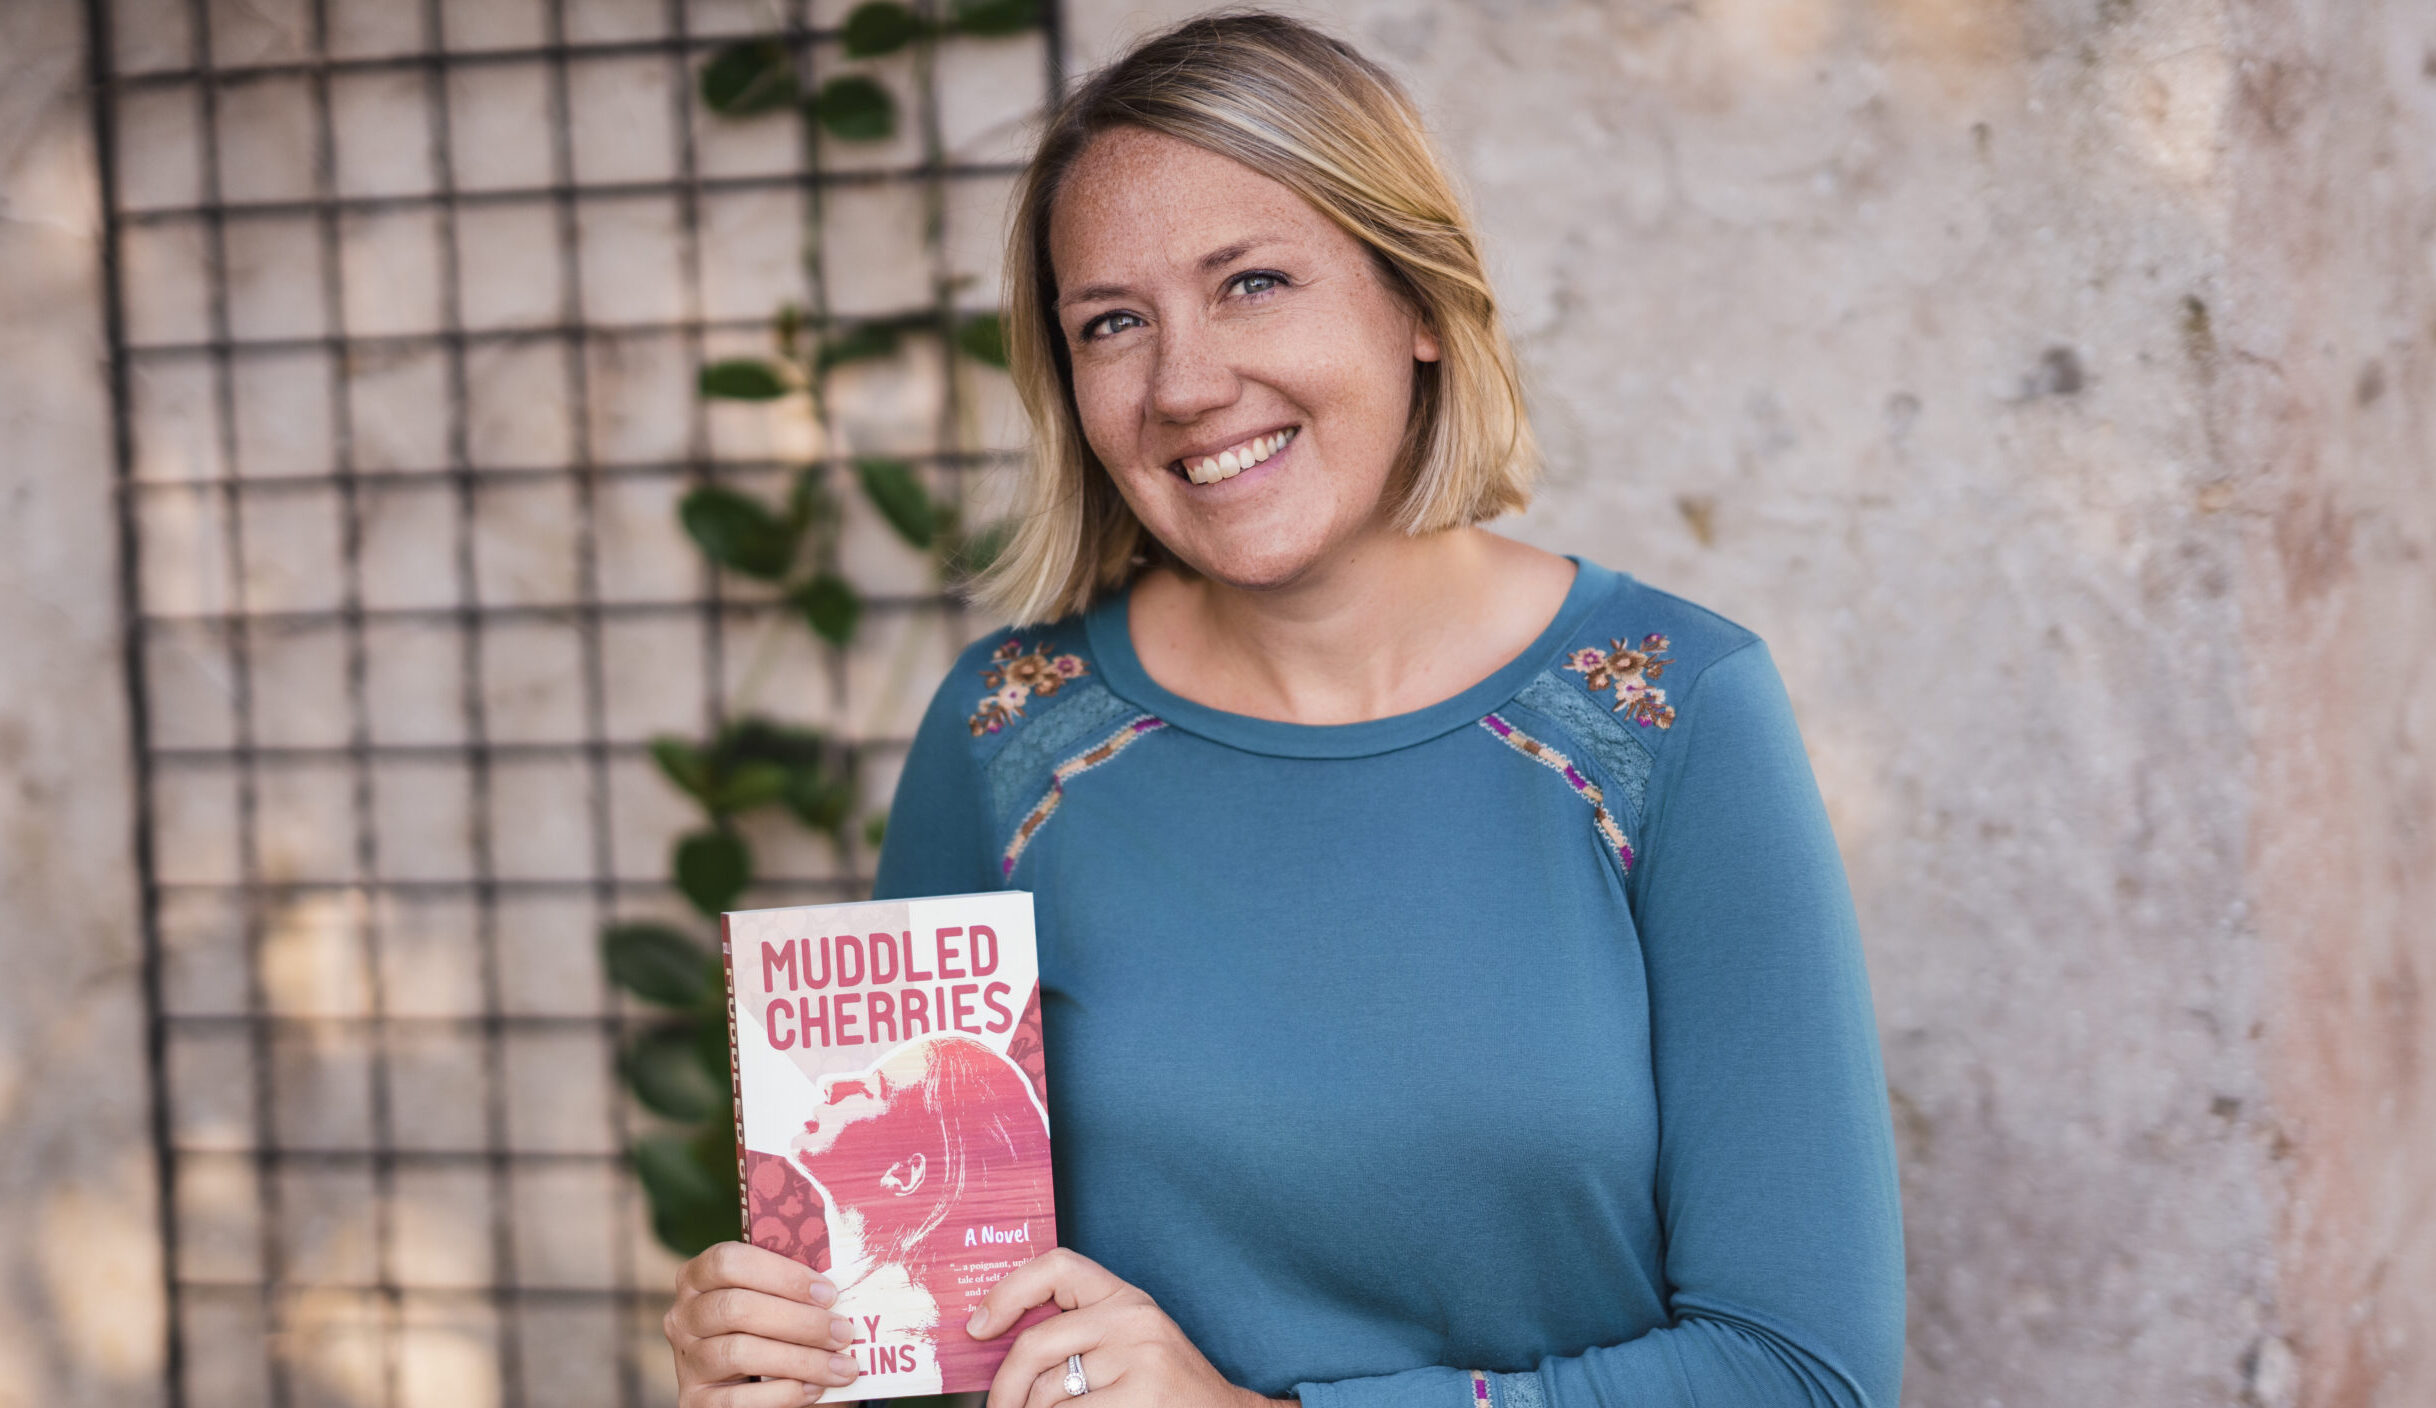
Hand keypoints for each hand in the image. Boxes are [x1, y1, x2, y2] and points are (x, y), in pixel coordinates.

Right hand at [665, 1240, 863, 1406]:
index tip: (828, 1293)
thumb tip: (842, 1279)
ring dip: (801, 1360)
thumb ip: (795, 1286)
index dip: (781, 1274)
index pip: (728, 1261)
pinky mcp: (696, 1402)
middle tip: (843, 1332)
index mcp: (699, 1277)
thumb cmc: (776, 1330)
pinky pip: (737, 1399)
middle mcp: (683, 1317)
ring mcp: (687, 1361)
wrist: (758, 1387)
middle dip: (799, 1321)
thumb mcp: (777, 1301)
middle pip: (735, 1307)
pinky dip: (783, 1394)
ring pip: (738, 1352)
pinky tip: (814, 1390)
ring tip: (842, 1367)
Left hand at [967, 1246, 1290, 1407]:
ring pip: (1045, 1393)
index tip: (978, 1327)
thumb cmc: (1163, 1387)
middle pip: (1035, 1344)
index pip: (1057, 1266)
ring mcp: (1139, 1360)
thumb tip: (996, 1346)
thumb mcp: (1127, 1344)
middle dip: (1005, 1387)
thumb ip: (1078, 1334)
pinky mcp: (1139, 1399)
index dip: (1008, 1292)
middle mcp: (1133, 1320)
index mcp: (1126, 1298)